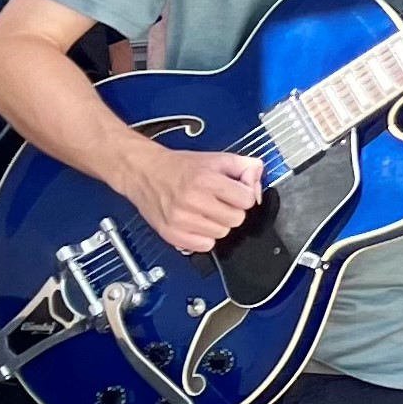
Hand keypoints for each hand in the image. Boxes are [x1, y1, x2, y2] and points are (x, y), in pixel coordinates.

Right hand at [120, 144, 263, 254]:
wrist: (145, 171)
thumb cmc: (180, 167)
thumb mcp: (217, 158)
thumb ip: (246, 167)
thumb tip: (257, 186)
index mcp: (206, 180)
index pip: (247, 200)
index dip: (244, 195)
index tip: (234, 191)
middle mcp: (192, 200)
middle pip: (237, 219)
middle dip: (231, 209)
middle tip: (218, 200)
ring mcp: (181, 220)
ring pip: (222, 234)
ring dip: (218, 224)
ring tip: (205, 210)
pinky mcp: (172, 234)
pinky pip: (205, 246)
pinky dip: (204, 237)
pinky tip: (197, 222)